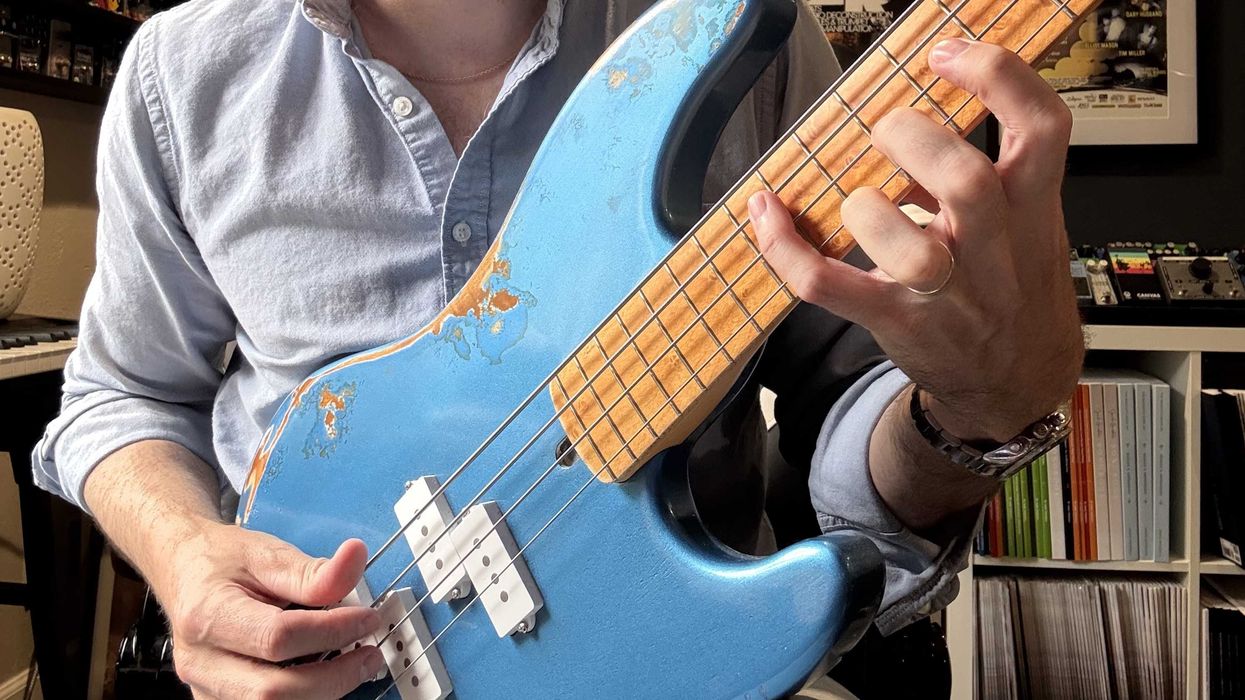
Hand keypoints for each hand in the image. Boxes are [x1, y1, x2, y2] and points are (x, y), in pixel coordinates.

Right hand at [150, 521, 384, 699]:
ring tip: (354, 667)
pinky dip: (302, 698)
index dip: (331, 632)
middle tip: (369, 654)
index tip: (366, 617)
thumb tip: (355, 559)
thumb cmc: (222, 561)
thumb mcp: (266, 553)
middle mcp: (201, 661)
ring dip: (322, 694)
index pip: (277, 638)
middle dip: (333, 678)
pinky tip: (324, 678)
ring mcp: (205, 687)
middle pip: (271, 692)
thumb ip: (312, 570)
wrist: (184, 570)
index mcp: (208, 615)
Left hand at [754, 38, 1082, 442]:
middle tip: (888, 129)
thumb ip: (991, 171)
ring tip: (856, 198)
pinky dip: (787, 250)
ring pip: (909, 251)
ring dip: (866, 208)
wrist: (1017, 379)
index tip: (947, 56)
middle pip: (967, 182)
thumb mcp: (1027, 224)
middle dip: (916, 141)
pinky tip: (768, 216)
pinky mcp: (897, 324)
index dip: (998, 79)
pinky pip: (830, 286)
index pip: (1043, 129)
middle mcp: (995, 251)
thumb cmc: (1010, 291)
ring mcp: (947, 294)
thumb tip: (920, 108)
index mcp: (1031, 209)